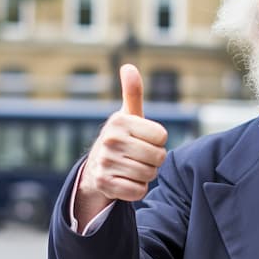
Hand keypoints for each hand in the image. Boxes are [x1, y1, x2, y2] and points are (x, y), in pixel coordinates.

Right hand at [75, 64, 167, 224]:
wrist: (96, 166)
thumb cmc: (122, 137)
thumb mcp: (128, 114)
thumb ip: (133, 92)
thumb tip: (129, 66)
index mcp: (120, 121)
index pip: (162, 137)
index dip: (158, 141)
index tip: (145, 140)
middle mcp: (110, 141)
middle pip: (158, 158)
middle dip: (154, 160)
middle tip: (140, 156)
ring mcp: (106, 163)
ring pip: (149, 175)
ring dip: (147, 175)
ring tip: (134, 167)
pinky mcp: (105, 184)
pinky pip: (139, 191)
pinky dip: (137, 189)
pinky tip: (127, 181)